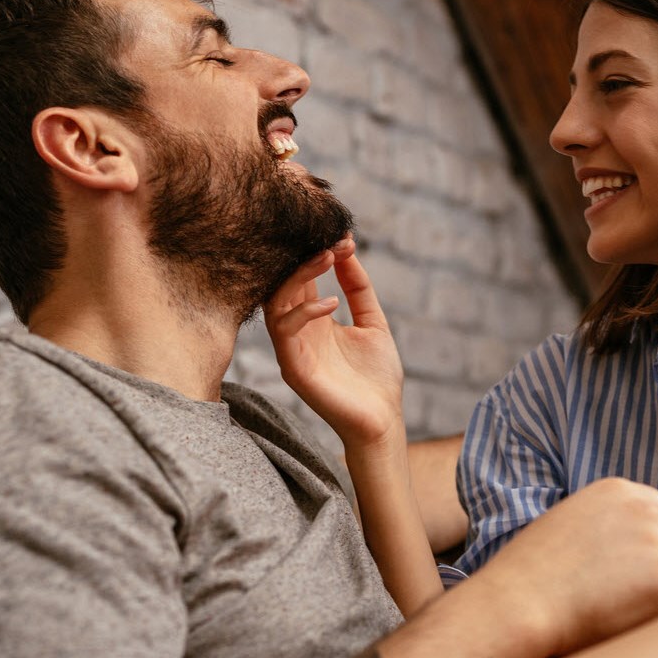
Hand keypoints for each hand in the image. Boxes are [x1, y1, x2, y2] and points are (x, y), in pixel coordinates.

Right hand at [265, 237, 404, 449]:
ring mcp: (292, 349)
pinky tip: (333, 304)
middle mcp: (298, 331)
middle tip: (332, 241)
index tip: (343, 236)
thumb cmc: (377, 377)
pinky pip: (284, 331)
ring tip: (327, 258)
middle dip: (305, 257)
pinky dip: (305, 311)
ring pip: (276, 301)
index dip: (318, 252)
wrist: (381, 420)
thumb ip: (359, 288)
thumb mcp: (372, 322)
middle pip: (284, 283)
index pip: (303, 278)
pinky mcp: (293, 368)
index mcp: (314, 320)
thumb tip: (347, 247)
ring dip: (300, 275)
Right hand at [466, 477, 657, 656]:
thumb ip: (610, 524)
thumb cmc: (533, 578)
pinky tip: (631, 624)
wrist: (518, 604)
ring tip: (625, 612)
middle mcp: (645, 510)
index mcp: (619, 491)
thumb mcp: (570, 524)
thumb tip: (642, 550)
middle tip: (629, 600)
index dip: (655, 549)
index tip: (634, 574)